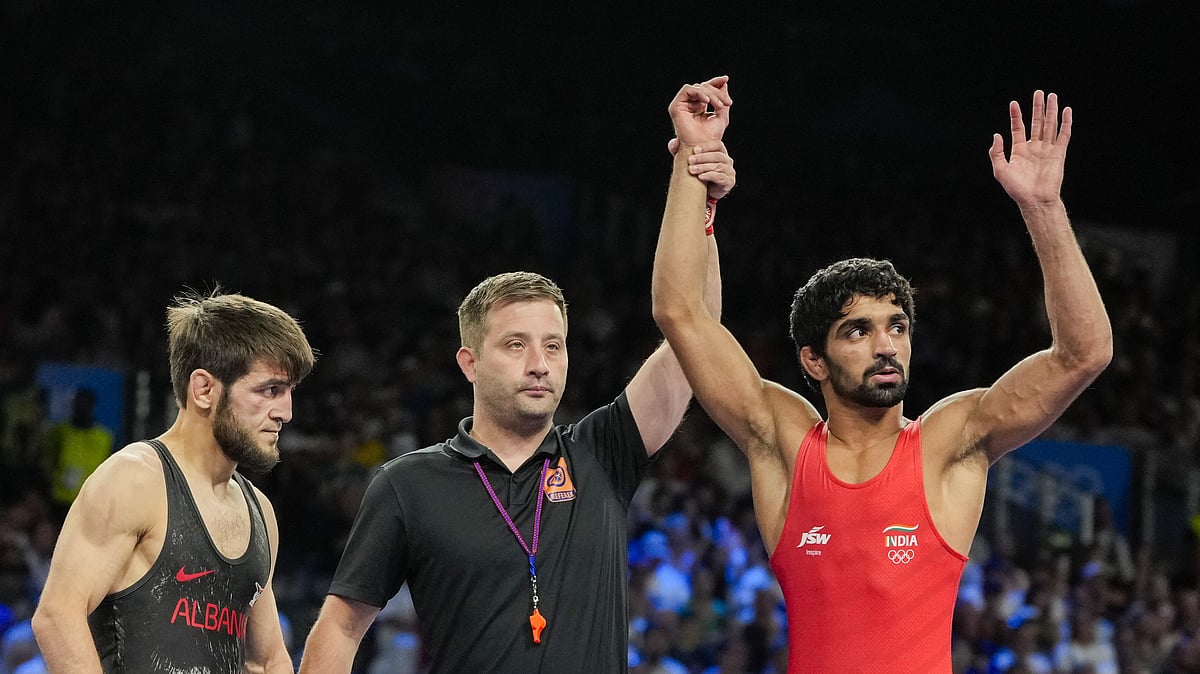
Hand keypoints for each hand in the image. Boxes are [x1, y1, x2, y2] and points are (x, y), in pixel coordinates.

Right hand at [668, 75, 731, 146]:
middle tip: (727, 102)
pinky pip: (687, 90)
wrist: (703, 146)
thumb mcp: (722, 115)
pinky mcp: (676, 106)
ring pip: (697, 88)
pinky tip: (707, 101)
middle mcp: (690, 104)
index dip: (715, 82)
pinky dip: (699, 93)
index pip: (706, 89)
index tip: (726, 79)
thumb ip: (722, 99)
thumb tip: (724, 83)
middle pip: (703, 87)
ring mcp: (682, 105)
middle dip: (716, 92)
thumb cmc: (711, 136)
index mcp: (699, 106)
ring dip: (710, 94)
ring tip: (719, 105)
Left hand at [668, 138, 735, 199]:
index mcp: (720, 152)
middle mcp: (727, 160)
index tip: (695, 149)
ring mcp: (729, 171)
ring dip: (704, 167)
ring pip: (718, 166)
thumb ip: (681, 150)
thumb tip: (674, 143)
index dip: (706, 146)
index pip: (717, 145)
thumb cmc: (698, 173)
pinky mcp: (729, 182)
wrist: (704, 193)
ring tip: (692, 169)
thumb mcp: (689, 160)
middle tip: (690, 160)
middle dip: (702, 157)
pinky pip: (720, 177)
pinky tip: (700, 177)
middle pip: (717, 156)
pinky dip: (710, 176)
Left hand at [989, 90, 1070, 208]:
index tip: (1014, 103)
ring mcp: (1047, 150)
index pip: (1018, 128)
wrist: (1035, 200)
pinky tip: (1066, 110)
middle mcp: (1033, 148)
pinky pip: (1063, 135)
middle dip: (1037, 108)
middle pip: (1036, 123)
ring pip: (1050, 125)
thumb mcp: (1000, 170)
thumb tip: (996, 135)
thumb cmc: (1017, 189)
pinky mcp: (1059, 153)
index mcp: (1019, 150)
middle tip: (1038, 93)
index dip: (1016, 115)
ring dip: (1051, 111)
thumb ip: (996, 153)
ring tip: (1052, 96)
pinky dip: (1065, 123)